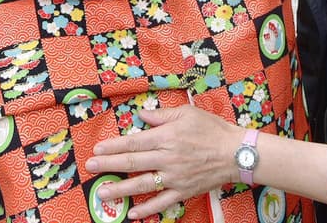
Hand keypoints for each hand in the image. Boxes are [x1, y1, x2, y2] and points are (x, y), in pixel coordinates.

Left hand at [84, 106, 240, 218]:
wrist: (236, 152)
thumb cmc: (212, 129)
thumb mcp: (186, 113)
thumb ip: (161, 115)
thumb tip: (141, 114)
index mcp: (166, 137)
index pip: (133, 142)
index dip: (113, 147)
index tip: (98, 150)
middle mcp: (167, 158)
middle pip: (132, 162)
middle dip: (109, 165)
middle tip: (90, 168)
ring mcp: (174, 177)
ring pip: (142, 184)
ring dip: (121, 189)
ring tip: (103, 193)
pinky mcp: (183, 191)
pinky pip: (162, 202)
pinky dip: (147, 209)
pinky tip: (132, 213)